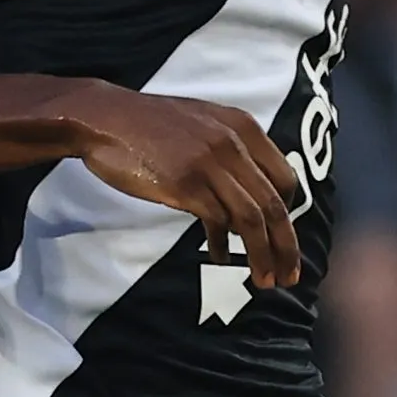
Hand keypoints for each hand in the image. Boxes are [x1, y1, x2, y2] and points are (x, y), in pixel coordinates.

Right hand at [64, 85, 303, 288]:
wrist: (106, 117)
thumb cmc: (151, 124)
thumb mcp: (204, 122)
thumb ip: (231, 149)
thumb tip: (248, 192)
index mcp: (243, 127)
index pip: (285, 178)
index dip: (289, 214)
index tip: (283, 238)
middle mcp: (233, 144)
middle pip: (275, 205)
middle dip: (286, 247)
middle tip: (290, 276)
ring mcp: (210, 164)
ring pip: (252, 219)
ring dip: (262, 255)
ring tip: (264, 279)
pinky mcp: (186, 184)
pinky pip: (218, 222)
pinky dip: (223, 244)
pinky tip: (221, 257)